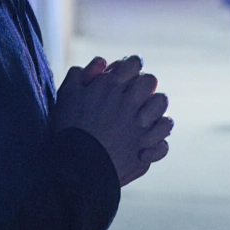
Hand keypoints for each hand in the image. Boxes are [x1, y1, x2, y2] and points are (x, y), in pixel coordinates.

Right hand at [54, 55, 172, 186]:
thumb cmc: (67, 129)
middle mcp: (128, 104)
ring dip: (155, 109)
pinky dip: (158, 142)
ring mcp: (139, 128)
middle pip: (151, 81)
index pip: (133, 63)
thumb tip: (102, 62)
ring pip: (162, 105)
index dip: (130, 66)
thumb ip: (81, 74)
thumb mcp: (66, 95)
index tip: (126, 74)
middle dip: (144, 85)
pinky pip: (164, 141)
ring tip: (144, 117)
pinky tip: (147, 143)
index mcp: (110, 87)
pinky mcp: (144, 151)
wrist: (72, 168)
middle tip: (134, 95)